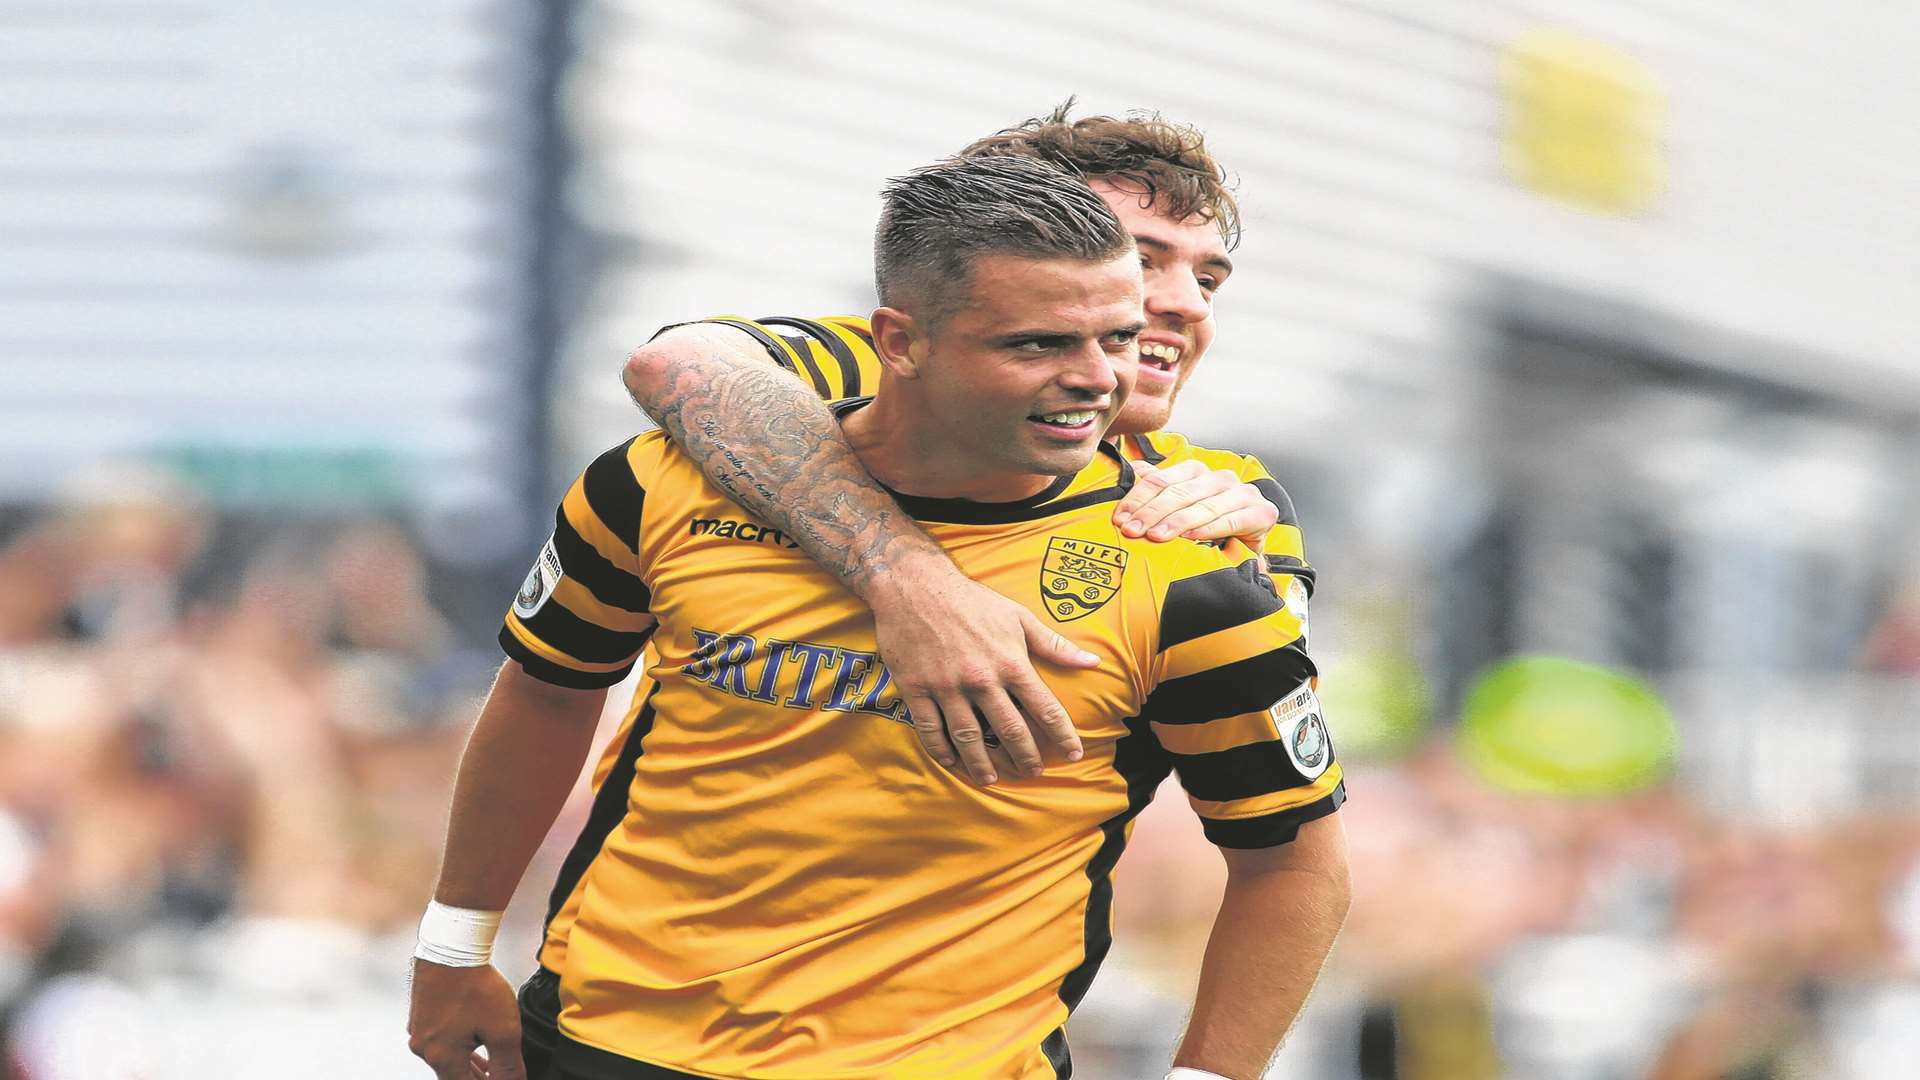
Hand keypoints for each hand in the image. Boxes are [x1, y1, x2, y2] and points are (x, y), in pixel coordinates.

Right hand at [408, 960, 526, 1078]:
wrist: (453, 947)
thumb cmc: (477, 987)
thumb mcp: (502, 1030)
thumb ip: (508, 1065)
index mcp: (442, 1057)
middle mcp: (424, 1048)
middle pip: (452, 1076)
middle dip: (477, 1079)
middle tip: (498, 1077)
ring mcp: (419, 1030)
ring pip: (445, 1059)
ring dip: (467, 1066)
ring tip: (488, 1067)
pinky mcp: (420, 1015)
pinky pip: (439, 1041)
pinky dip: (457, 1048)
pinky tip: (472, 1041)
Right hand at [870, 559, 1095, 784]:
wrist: (915, 585)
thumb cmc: (972, 599)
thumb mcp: (1018, 615)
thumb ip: (1053, 644)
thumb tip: (1091, 661)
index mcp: (1010, 662)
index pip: (1044, 707)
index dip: (1062, 734)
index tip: (1073, 753)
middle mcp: (981, 679)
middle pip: (1009, 730)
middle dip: (1025, 756)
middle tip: (1033, 773)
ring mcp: (947, 686)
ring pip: (969, 737)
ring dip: (982, 763)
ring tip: (992, 778)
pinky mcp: (916, 689)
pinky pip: (930, 729)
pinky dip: (941, 750)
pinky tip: (952, 761)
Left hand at [1113, 459, 1277, 547]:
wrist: (1244, 552)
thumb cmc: (1207, 529)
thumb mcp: (1179, 510)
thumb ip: (1156, 491)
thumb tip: (1130, 472)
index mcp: (1196, 472)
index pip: (1161, 480)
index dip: (1138, 499)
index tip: (1120, 519)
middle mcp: (1220, 478)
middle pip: (1179, 492)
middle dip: (1152, 512)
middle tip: (1132, 530)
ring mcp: (1243, 494)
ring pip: (1203, 505)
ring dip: (1177, 522)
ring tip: (1156, 536)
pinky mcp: (1262, 513)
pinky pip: (1231, 520)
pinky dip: (1210, 528)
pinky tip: (1192, 537)